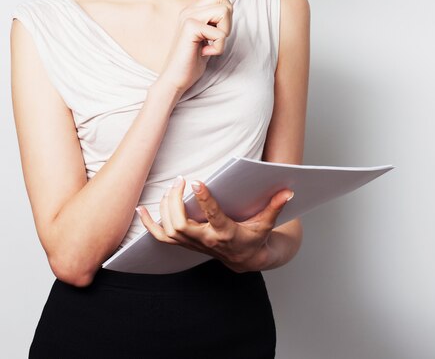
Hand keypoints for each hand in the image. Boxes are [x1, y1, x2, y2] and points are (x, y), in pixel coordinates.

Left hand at [136, 176, 293, 272]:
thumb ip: (275, 207)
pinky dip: (149, 224)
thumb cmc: (255, 237)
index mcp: (226, 234)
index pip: (213, 218)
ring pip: (169, 230)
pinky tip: (141, 210)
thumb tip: (288, 191)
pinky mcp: (184, 243)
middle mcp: (206, 241)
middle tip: (181, 180)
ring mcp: (193, 244)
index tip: (198, 182)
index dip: (204, 201)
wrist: (245, 259)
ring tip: (171, 187)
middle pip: (181, 225)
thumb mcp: (267, 223)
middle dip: (176, 202)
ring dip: (164, 208)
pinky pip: (161, 237)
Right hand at [154, 0, 232, 95]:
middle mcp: (189, 9)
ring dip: (224, 33)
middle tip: (215, 37)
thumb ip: (214, 22)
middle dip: (228, 20)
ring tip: (210, 44)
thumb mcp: (207, 37)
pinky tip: (204, 52)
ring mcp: (188, 16)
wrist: (175, 79)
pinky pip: (220, 33)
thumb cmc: (191, 61)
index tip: (217, 31)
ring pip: (224, 11)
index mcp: (192, 10)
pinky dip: (218, 47)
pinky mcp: (190, 27)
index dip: (226, 12)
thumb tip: (229, 10)